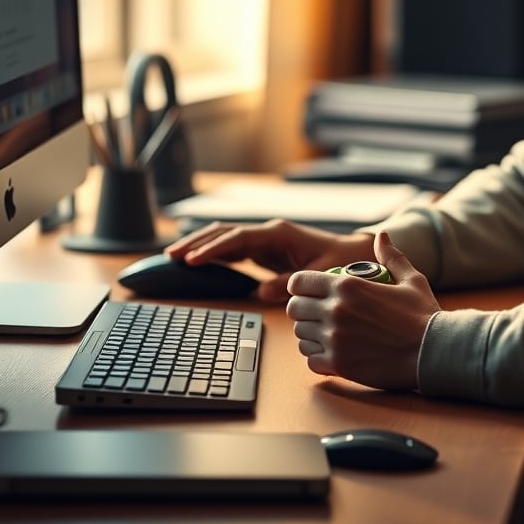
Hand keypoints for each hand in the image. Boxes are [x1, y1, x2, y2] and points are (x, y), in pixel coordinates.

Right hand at [164, 220, 374, 302]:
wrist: (353, 253)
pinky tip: (196, 261)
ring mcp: (265, 239)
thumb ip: (289, 282)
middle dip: (198, 242)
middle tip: (171, 255)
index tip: (192, 260)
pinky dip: (213, 252)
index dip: (214, 248)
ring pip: (225, 237)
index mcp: (279, 233)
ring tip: (174, 256)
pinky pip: (233, 248)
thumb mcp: (318, 274)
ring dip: (201, 245)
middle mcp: (268, 232)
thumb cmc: (339, 261)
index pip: (238, 238)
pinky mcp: (264, 249)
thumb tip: (260, 292)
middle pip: (225, 232)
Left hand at [287, 231, 439, 389]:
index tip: (309, 291)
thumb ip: (391, 256)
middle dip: (302, 309)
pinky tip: (331, 352)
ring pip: (300, 335)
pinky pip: (310, 359)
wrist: (433, 352)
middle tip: (316, 313)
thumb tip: (382, 236)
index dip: (300, 285)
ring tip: (324, 332)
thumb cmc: (423, 315)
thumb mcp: (410, 279)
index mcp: (348, 286)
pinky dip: (317, 356)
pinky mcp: (338, 364)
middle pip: (295, 308)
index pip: (300, 281)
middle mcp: (335, 311)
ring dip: (309, 333)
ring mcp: (334, 339)